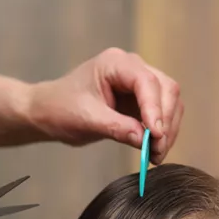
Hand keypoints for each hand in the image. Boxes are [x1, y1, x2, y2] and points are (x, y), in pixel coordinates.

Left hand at [27, 48, 183, 163]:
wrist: (49, 112)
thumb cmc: (61, 109)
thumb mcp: (87, 120)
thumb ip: (117, 128)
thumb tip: (146, 140)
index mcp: (115, 64)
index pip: (146, 82)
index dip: (155, 109)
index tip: (156, 136)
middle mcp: (132, 69)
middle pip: (165, 90)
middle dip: (165, 122)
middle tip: (157, 151)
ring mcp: (139, 85)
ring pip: (169, 102)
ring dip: (168, 130)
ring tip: (155, 155)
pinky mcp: (141, 102)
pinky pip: (162, 115)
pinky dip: (162, 133)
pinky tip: (153, 151)